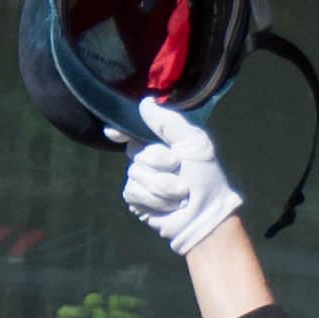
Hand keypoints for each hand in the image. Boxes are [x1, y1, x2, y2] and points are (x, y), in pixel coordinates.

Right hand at [120, 96, 243, 254]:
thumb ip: (168, 122)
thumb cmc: (205, 176)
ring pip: (135, 173)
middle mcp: (148, 158)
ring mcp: (140, 179)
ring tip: (180, 193)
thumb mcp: (193, 142)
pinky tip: (168, 205)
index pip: (133, 130)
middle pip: (137, 152)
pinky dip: (154, 199)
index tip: (113, 132)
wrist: (205, 214)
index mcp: (162, 142)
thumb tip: (145, 102)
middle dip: (160, 163)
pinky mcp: (136, 199)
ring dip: (162, 185)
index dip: (122, 130)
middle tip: (180, 170)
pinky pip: (133, 191)